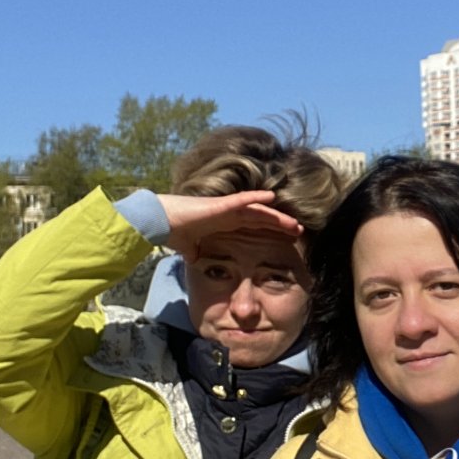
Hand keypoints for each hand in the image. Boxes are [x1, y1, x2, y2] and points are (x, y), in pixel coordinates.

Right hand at [156, 191, 301, 261]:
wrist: (159, 223)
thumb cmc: (173, 232)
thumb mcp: (190, 247)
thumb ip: (196, 252)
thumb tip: (196, 260)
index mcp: (225, 222)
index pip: (255, 225)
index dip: (272, 229)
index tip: (287, 238)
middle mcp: (228, 213)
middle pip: (262, 217)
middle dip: (281, 224)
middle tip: (299, 231)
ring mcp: (226, 208)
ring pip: (258, 210)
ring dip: (276, 216)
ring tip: (294, 223)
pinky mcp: (220, 205)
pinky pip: (242, 200)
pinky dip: (257, 199)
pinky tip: (272, 199)